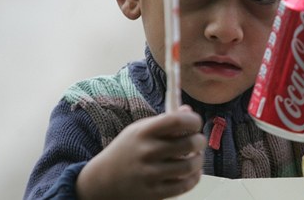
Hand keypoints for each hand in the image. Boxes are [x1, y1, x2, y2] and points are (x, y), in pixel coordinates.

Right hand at [76, 105, 206, 199]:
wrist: (103, 180)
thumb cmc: (126, 150)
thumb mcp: (139, 130)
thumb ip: (164, 121)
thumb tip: (189, 112)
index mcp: (144, 132)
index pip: (176, 121)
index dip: (193, 121)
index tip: (195, 124)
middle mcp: (147, 152)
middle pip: (189, 144)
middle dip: (200, 141)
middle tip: (198, 141)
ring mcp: (151, 174)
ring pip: (190, 166)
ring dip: (199, 160)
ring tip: (196, 157)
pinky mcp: (154, 193)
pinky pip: (184, 185)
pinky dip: (194, 177)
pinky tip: (191, 172)